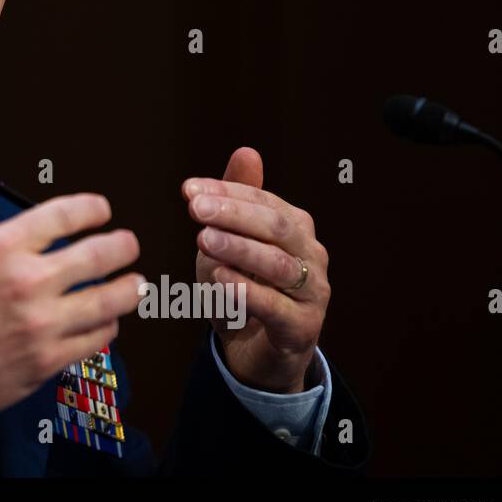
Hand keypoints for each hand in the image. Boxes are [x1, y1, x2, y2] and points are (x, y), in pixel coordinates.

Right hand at [0, 140, 143, 435]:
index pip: (65, 214)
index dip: (93, 208)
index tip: (101, 210)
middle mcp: (25, 283)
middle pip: (99, 254)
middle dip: (123, 245)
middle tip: (128, 244)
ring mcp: (39, 325)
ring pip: (108, 301)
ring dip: (128, 288)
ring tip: (134, 283)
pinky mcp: (45, 362)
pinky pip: (95, 340)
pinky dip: (107, 327)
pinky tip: (106, 321)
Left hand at [181, 147, 329, 393]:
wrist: (256, 350)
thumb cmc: (242, 288)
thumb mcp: (230, 241)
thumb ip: (237, 200)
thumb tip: (247, 151)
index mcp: (295, 227)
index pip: (263, 200)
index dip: (227, 191)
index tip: (189, 190)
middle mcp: (310, 255)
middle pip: (276, 226)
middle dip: (234, 214)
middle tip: (196, 208)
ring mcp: (312, 292)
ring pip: (278, 265)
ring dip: (239, 249)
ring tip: (204, 240)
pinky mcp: (303, 328)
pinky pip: (275, 307)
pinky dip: (246, 292)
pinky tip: (219, 280)